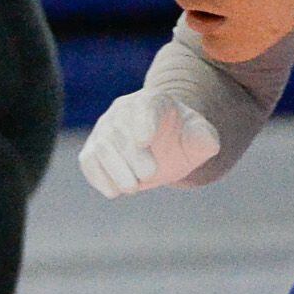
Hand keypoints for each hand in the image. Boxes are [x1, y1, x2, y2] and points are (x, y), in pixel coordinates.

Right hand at [78, 89, 219, 198]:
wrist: (166, 145)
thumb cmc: (185, 138)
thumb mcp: (202, 137)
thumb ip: (205, 138)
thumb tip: (202, 141)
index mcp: (153, 101)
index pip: (145, 106)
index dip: (143, 122)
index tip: (145, 141)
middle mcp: (123, 111)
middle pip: (120, 129)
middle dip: (132, 155)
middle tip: (149, 175)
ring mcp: (105, 129)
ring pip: (101, 146)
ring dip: (114, 169)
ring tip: (132, 188)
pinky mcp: (93, 149)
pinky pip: (88, 160)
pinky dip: (98, 176)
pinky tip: (113, 192)